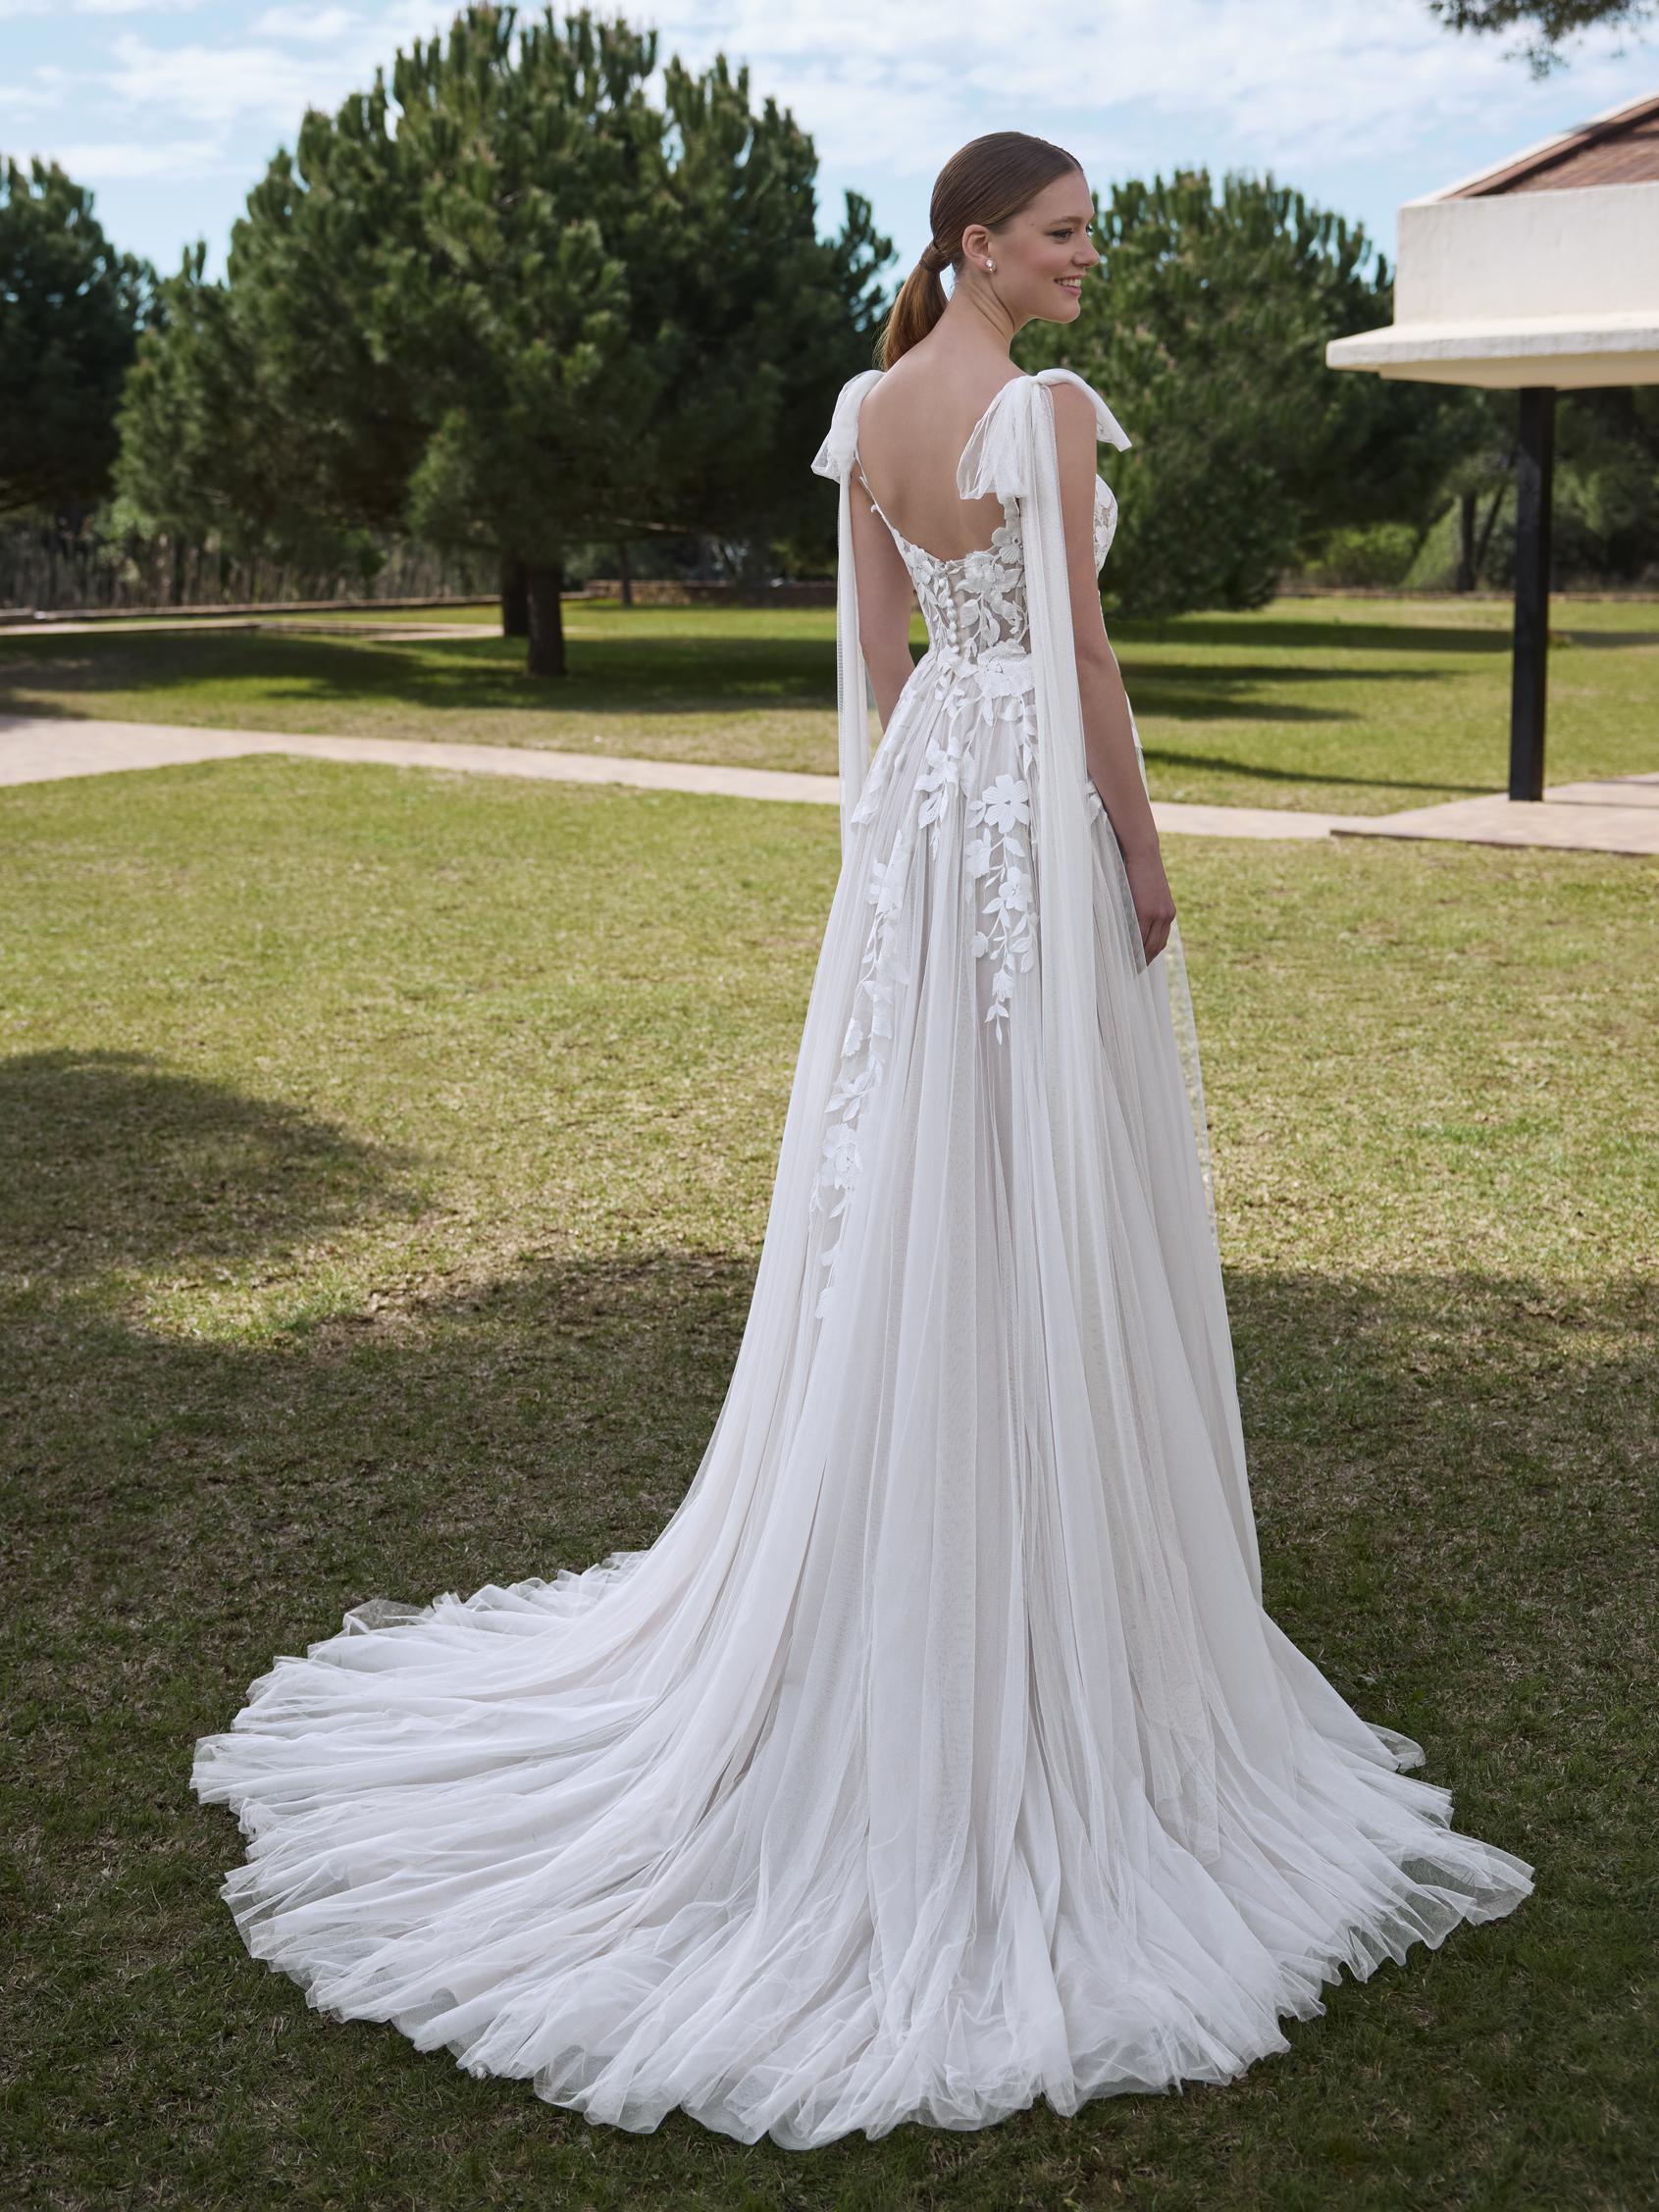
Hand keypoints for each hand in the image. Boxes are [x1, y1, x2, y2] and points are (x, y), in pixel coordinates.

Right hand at [1119, 840, 1174, 963]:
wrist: (1143, 854)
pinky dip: (1132, 947)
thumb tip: (1134, 920)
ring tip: (1128, 967)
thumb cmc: (1141, 870)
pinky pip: (1139, 935)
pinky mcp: (1146, 911)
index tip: (1142, 963)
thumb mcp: (1147, 893)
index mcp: (1168, 912)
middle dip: (1145, 961)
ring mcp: (1158, 915)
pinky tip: (1124, 953)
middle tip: (1133, 971)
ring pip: (1148, 945)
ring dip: (1139, 958)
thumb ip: (1145, 908)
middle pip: (1156, 946)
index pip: (1161, 940)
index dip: (1151, 954)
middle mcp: (1166, 916)